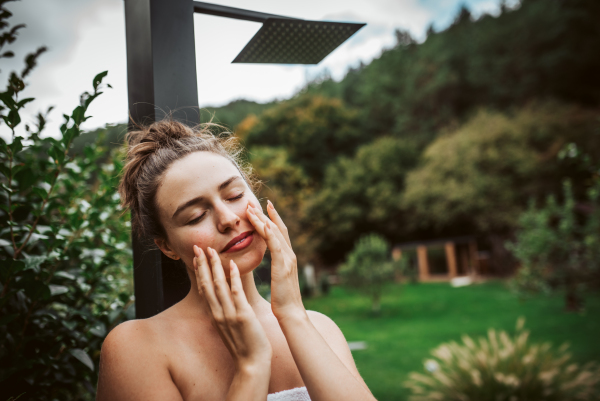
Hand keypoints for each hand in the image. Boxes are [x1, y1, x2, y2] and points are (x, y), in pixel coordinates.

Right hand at [193, 245, 271, 371]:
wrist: (251, 363)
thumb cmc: (243, 344)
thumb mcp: (228, 326)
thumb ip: (224, 312)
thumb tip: (224, 299)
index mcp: (214, 315)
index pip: (204, 289)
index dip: (199, 272)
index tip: (196, 257)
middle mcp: (218, 313)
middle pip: (206, 284)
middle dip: (202, 264)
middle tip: (197, 247)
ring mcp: (229, 314)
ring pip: (218, 286)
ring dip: (214, 266)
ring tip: (211, 250)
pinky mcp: (242, 315)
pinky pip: (236, 293)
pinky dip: (234, 278)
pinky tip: (232, 264)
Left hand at [246, 201, 305, 321]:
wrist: (291, 313)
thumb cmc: (283, 300)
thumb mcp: (278, 279)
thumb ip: (276, 267)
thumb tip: (269, 261)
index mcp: (287, 258)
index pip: (279, 233)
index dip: (272, 219)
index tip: (263, 207)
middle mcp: (289, 255)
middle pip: (278, 229)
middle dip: (266, 214)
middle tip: (253, 202)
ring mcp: (288, 259)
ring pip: (275, 234)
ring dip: (263, 220)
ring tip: (251, 209)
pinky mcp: (283, 266)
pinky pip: (276, 246)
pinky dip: (270, 234)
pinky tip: (264, 224)